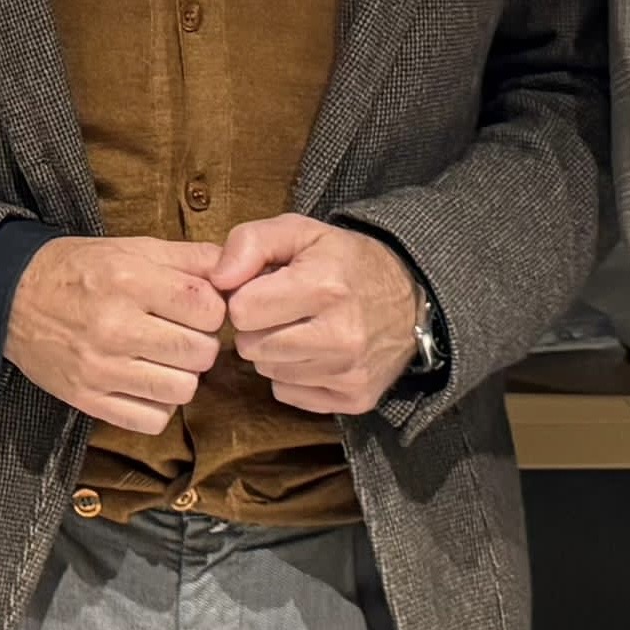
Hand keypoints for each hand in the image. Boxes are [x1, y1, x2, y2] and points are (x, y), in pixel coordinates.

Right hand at [3, 238, 227, 432]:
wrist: (11, 297)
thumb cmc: (80, 270)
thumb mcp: (133, 247)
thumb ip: (190, 257)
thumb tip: (239, 271)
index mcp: (129, 280)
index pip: (208, 308)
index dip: (213, 309)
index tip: (196, 308)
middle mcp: (114, 325)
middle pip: (200, 353)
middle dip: (200, 344)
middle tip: (180, 334)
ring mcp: (100, 368)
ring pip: (182, 390)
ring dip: (181, 375)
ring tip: (163, 359)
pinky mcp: (88, 399)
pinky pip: (152, 420)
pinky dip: (157, 404)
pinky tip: (144, 382)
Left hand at [209, 216, 427, 418]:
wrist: (411, 297)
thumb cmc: (345, 261)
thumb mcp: (300, 231)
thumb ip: (250, 242)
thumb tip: (218, 279)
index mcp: (325, 287)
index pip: (242, 311)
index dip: (245, 297)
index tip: (264, 288)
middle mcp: (340, 336)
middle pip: (251, 347)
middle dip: (257, 327)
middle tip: (282, 310)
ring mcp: (350, 372)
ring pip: (268, 372)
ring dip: (274, 351)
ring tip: (301, 327)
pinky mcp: (355, 398)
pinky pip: (289, 393)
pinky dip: (294, 376)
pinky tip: (314, 352)